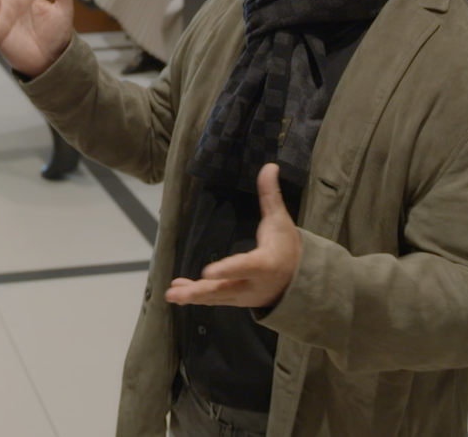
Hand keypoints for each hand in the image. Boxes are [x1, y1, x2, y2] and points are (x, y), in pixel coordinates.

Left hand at [166, 163, 301, 308]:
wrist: (297, 281)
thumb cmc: (286, 247)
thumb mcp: (281, 221)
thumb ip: (271, 196)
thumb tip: (269, 166)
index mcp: (266, 264)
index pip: (245, 266)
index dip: (228, 269)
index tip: (207, 271)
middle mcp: (252, 284)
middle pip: (224, 289)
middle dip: (200, 291)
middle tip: (177, 293)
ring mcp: (243, 296)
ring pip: (216, 297)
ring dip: (192, 296)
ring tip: (171, 294)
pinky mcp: (235, 300)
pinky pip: (214, 300)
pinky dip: (195, 297)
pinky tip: (177, 292)